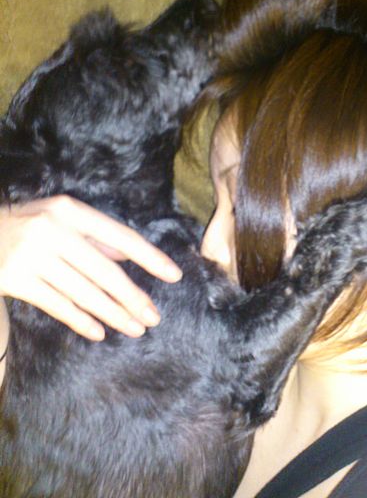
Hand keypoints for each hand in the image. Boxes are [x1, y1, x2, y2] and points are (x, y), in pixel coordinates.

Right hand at [0, 196, 182, 340]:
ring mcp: (32, 255)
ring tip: (135, 329)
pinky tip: (99, 332)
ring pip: (84, 293)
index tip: (174, 274)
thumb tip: (132, 258)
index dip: (150, 257)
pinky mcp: (14, 280)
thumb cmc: (26, 225)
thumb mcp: (60, 220)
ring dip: (114, 314)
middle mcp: (53, 230)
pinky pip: (57, 305)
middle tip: (154, 317)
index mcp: (70, 210)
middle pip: (105, 271)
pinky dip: (80, 320)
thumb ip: (95, 238)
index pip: (121, 236)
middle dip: (133, 297)